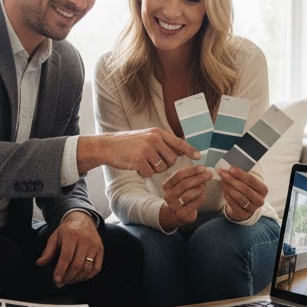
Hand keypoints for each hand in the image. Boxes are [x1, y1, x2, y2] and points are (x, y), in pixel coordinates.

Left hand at [36, 211, 102, 286]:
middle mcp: (84, 240)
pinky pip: (96, 268)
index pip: (66, 256)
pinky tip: (80, 278)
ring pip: (87, 268)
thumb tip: (39, 263)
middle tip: (61, 283)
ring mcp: (94, 245)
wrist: (83, 219)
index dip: (61, 270)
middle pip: (77, 264)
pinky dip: (88, 276)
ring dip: (77, 278)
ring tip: (69, 281)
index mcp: (71, 236)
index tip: (56, 279)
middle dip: (68, 277)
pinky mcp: (100, 250)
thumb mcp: (55, 237)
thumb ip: (48, 251)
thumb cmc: (67, 231)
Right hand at [77, 130, 198, 177]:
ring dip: (153, 169)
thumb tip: (180, 150)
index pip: (178, 142)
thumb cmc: (128, 143)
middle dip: (165, 165)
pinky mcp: (139, 160)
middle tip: (153, 163)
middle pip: (172, 159)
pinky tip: (136, 167)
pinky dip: (144, 173)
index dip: (189, 150)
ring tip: (142, 163)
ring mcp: (147, 149)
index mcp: (157, 133)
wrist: (108, 146)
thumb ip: (162, 142)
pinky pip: (150, 173)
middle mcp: (154, 139)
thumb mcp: (146, 137)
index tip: (198, 157)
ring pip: (161, 168)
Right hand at [159, 163, 213, 229]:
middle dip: (199, 178)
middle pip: (184, 184)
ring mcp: (174, 206)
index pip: (179, 175)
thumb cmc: (182, 195)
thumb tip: (203, 170)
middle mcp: (168, 196)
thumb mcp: (181, 184)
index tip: (203, 168)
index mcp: (167, 186)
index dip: (192, 170)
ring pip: (188, 195)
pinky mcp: (182, 214)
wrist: (176, 214)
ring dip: (199, 188)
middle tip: (209, 175)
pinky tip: (203, 194)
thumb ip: (189, 176)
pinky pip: (194, 204)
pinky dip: (201, 197)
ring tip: (204, 186)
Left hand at [217, 165, 267, 222]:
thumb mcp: (249, 183)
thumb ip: (242, 175)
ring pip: (239, 197)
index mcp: (263, 190)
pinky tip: (224, 190)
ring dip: (229, 188)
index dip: (240, 174)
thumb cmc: (246, 191)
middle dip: (232, 180)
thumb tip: (229, 166)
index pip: (251, 180)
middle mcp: (260, 200)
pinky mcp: (243, 215)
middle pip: (245, 189)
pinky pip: (234, 204)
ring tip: (222, 181)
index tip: (230, 168)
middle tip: (222, 173)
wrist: (245, 208)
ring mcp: (252, 209)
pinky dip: (228, 196)